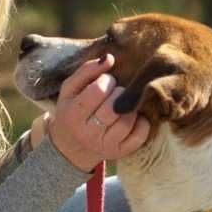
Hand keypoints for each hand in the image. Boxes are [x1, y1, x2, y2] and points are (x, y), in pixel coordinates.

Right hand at [47, 53, 148, 170]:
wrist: (70, 148)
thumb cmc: (72, 111)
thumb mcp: (70, 90)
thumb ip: (86, 71)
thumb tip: (109, 58)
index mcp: (73, 115)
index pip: (98, 91)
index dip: (107, 81)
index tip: (106, 81)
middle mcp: (88, 134)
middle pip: (114, 106)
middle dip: (119, 93)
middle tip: (116, 92)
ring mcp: (105, 146)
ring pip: (128, 120)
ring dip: (129, 107)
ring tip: (122, 104)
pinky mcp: (120, 153)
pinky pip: (139, 135)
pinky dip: (141, 123)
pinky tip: (132, 117)